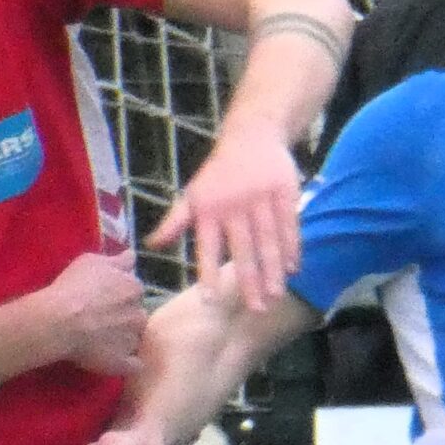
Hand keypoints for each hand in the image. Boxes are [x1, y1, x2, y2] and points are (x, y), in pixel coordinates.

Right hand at [40, 251, 147, 375]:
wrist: (60, 321)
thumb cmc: (73, 287)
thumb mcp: (93, 261)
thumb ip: (118, 260)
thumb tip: (133, 256)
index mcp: (134, 288)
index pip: (134, 291)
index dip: (120, 294)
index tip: (106, 299)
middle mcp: (139, 313)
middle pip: (137, 315)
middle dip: (125, 317)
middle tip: (103, 320)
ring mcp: (132, 340)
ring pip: (135, 338)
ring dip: (125, 339)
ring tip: (103, 341)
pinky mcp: (123, 363)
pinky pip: (133, 365)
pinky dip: (128, 363)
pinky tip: (116, 360)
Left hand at [147, 131, 300, 311]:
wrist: (251, 135)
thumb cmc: (218, 173)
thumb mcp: (192, 195)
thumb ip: (175, 222)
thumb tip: (151, 245)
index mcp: (209, 209)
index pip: (208, 248)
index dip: (208, 273)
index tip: (209, 301)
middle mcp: (234, 206)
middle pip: (243, 250)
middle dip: (249, 281)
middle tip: (255, 309)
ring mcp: (261, 199)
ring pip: (268, 241)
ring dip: (273, 271)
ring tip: (275, 296)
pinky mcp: (284, 192)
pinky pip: (289, 225)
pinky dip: (292, 248)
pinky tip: (293, 269)